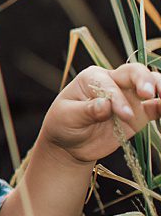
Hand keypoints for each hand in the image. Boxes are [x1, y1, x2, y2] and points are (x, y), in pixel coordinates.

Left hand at [41, 64, 160, 164]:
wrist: (71, 143)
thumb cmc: (64, 123)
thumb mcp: (67, 117)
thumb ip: (87, 111)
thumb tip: (106, 105)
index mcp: (92, 78)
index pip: (110, 84)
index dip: (118, 98)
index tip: (123, 115)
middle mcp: (114, 81)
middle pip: (135, 72)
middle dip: (144, 80)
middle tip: (148, 94)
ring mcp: (130, 97)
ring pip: (151, 84)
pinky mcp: (141, 113)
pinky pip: (157, 107)